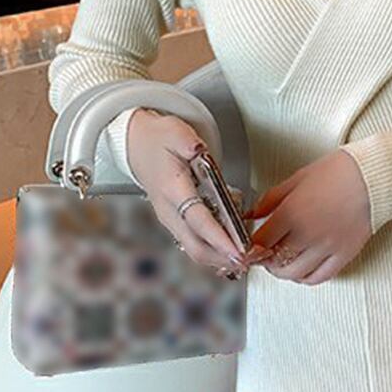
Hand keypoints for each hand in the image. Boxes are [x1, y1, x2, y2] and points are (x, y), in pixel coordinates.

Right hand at [126, 109, 245, 275]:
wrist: (138, 145)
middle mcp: (169, 210)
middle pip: (196, 246)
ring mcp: (171, 220)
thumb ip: (188, 142)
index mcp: (171, 188)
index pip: (197, 219)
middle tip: (254, 258)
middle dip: (225, 257)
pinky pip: (195, 245)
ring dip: (222, 259)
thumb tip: (197, 149)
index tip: (239, 250)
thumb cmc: (160, 139)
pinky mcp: (176, 224)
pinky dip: (216, 252)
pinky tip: (234, 251)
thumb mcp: (175, 132)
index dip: (219, 238)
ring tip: (250, 257)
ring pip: (195, 250)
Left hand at [244, 149, 371, 284]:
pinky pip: (321, 277)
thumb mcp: (296, 179)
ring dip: (284, 273)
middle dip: (265, 262)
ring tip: (282, 264)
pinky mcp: (344, 254)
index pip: (260, 242)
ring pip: (296, 274)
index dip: (251, 248)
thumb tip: (252, 214)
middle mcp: (307, 233)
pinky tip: (303, 271)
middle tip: (264, 257)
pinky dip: (307, 278)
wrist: (371, 176)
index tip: (250, 247)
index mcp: (291, 212)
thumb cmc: (338, 172)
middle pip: (275, 262)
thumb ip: (270, 200)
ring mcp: (326, 247)